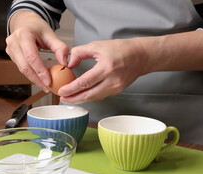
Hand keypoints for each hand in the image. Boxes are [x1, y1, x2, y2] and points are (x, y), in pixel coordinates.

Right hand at [5, 10, 68, 91]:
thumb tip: (65, 63)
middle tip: (47, 87)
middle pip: (24, 66)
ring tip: (45, 85)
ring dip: (34, 79)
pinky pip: (21, 68)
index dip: (40, 71)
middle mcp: (13, 42)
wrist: (25, 23)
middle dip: (37, 79)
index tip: (48, 81)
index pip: (31, 57)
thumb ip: (60, 48)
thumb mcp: (51, 34)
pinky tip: (39, 78)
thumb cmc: (37, 27)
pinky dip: (31, 74)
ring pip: (22, 69)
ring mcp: (10, 49)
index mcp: (23, 35)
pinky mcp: (11, 55)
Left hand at [58, 30, 202, 103]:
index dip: (71, 88)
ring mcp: (116, 87)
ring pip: (94, 98)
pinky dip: (90, 96)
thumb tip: (69, 64)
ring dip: (81, 99)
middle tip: (62, 98)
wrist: (141, 56)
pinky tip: (82, 94)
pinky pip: (100, 95)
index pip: (85, 82)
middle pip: (89, 95)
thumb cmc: (120, 49)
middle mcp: (112, 80)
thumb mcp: (97, 45)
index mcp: (106, 67)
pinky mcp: (117, 91)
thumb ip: (80, 53)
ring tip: (69, 98)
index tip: (61, 91)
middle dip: (73, 98)